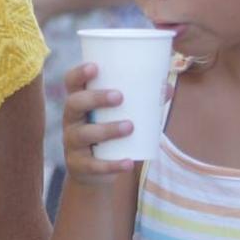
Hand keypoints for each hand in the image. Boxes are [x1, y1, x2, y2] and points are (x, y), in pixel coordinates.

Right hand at [61, 62, 137, 184]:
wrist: (92, 172)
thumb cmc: (107, 132)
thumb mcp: (118, 115)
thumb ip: (140, 102)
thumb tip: (168, 88)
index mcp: (79, 102)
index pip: (71, 82)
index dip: (79, 73)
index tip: (95, 67)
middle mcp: (71, 120)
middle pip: (74, 104)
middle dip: (95, 98)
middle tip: (120, 96)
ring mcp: (72, 143)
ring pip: (84, 134)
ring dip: (107, 129)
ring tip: (129, 126)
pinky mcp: (79, 165)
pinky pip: (93, 165)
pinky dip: (111, 165)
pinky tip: (128, 163)